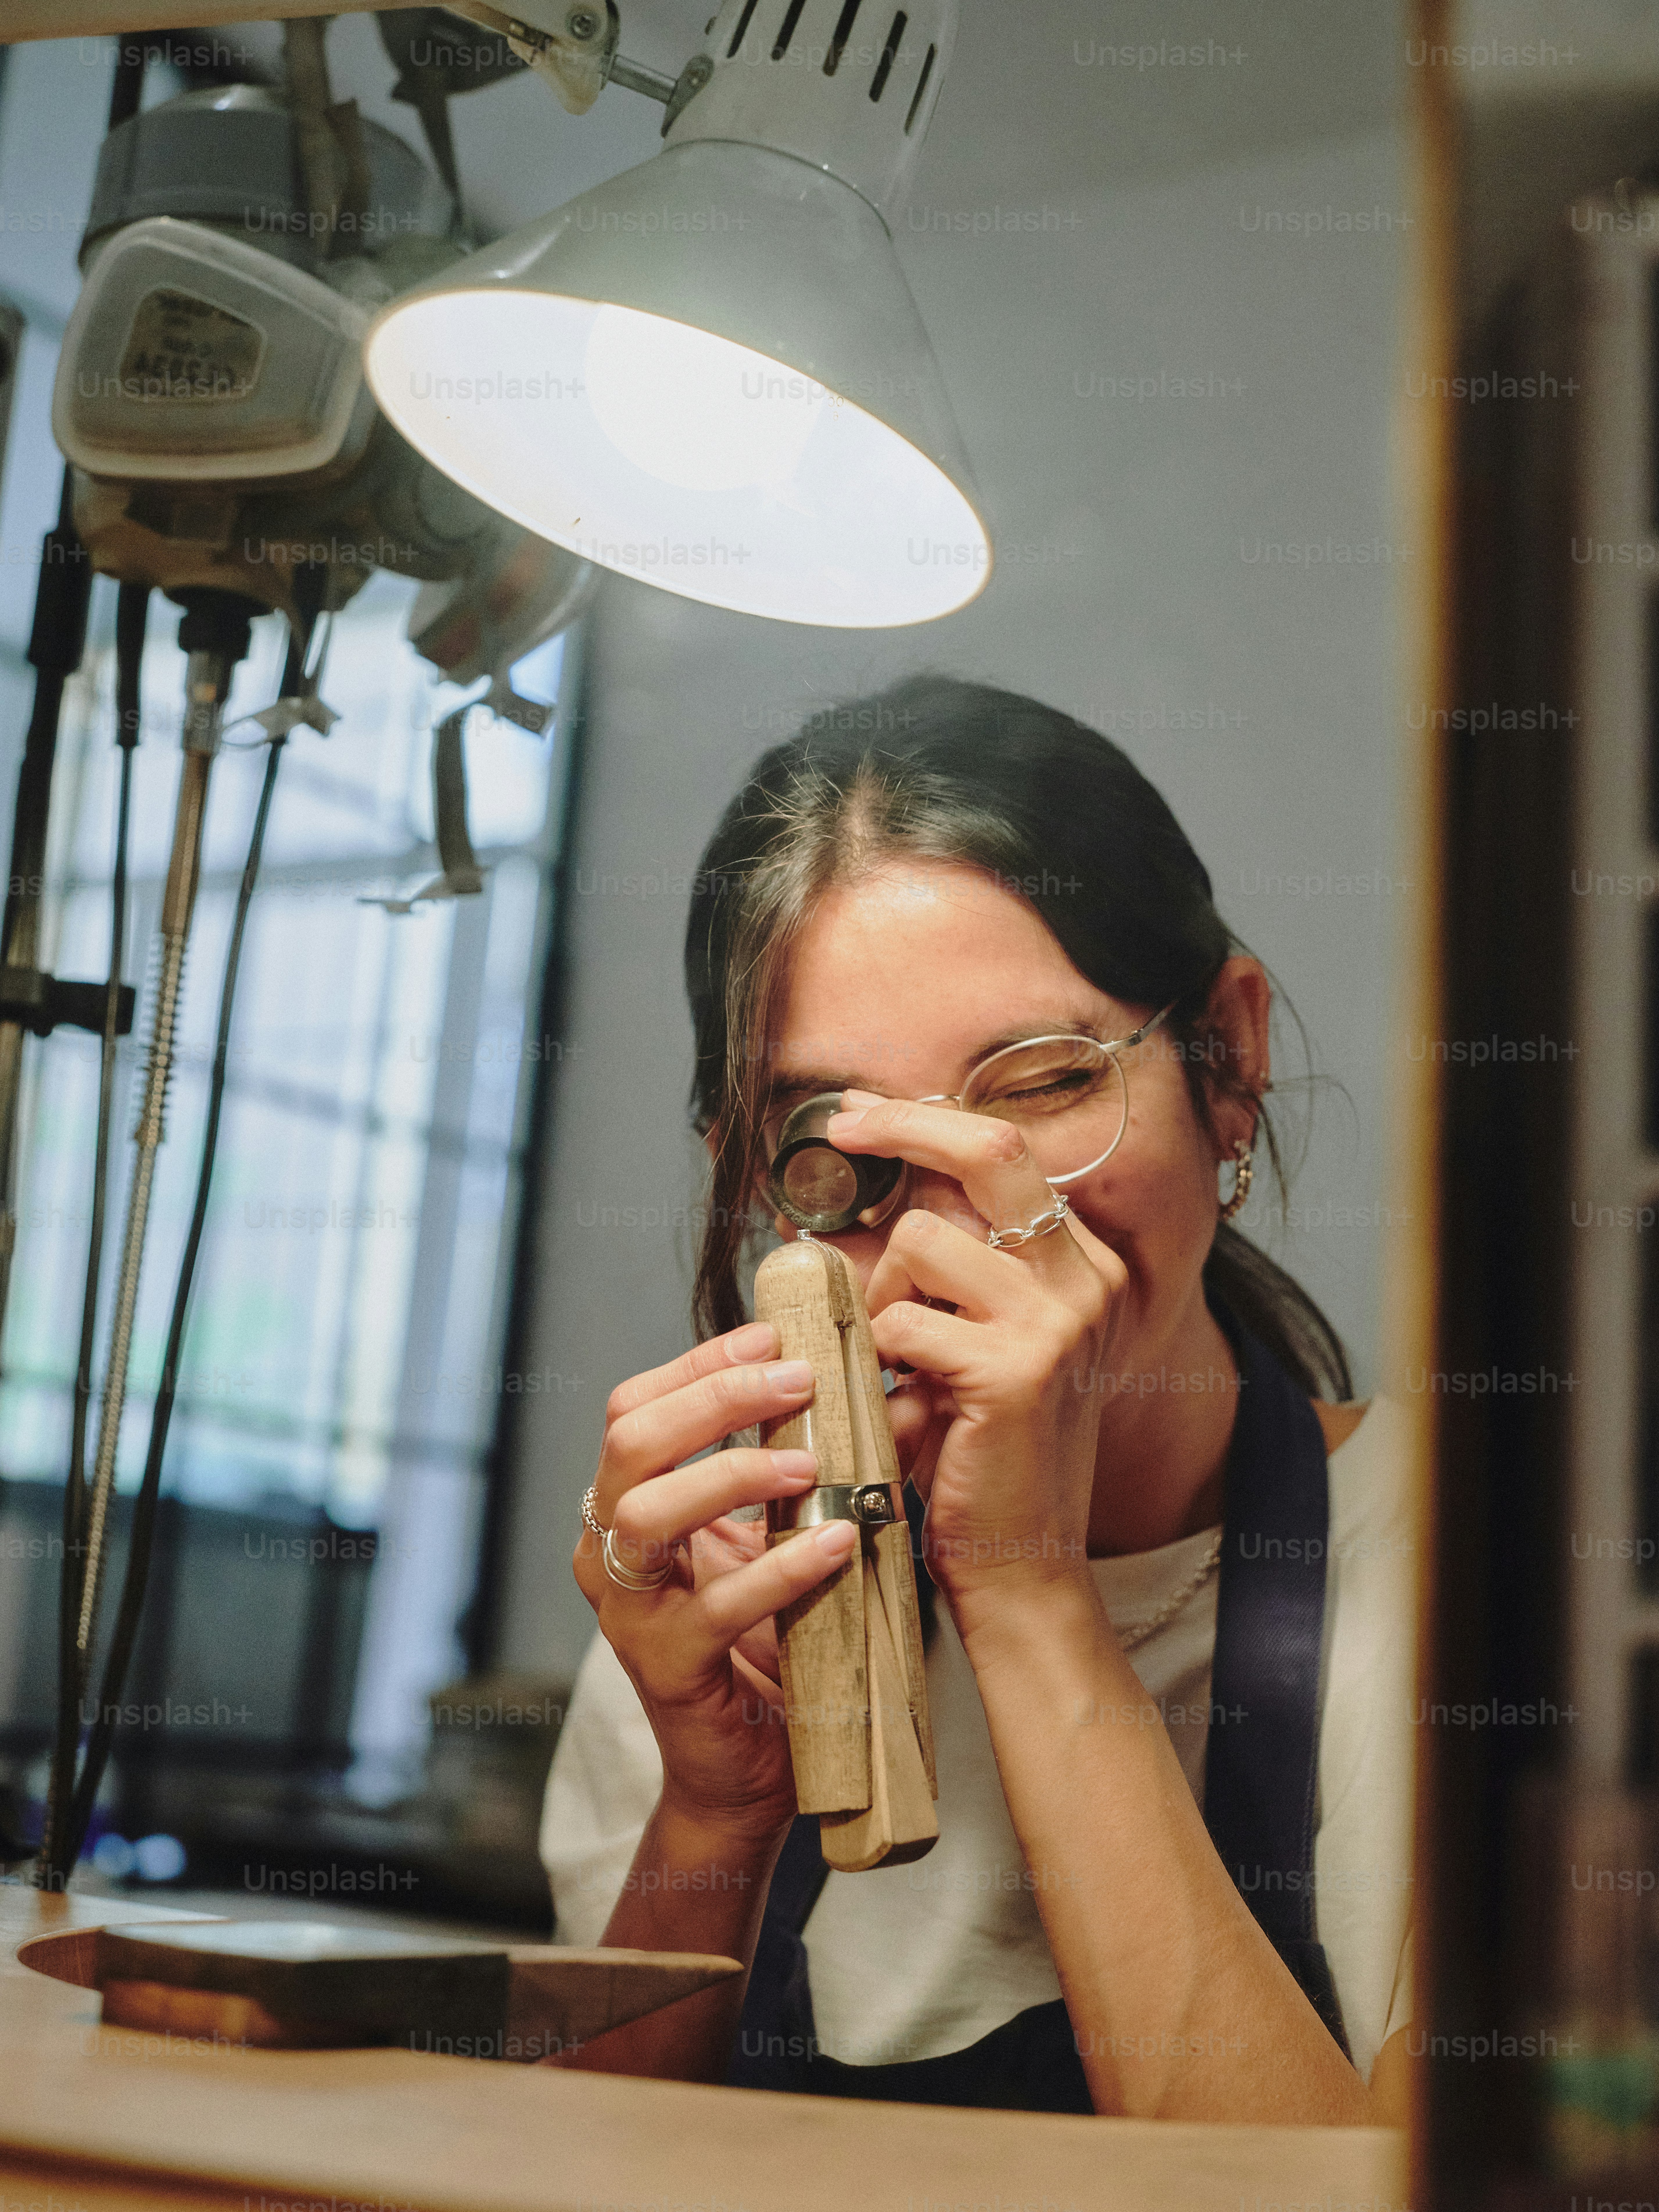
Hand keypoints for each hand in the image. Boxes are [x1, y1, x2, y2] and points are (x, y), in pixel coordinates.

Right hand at [574, 1322, 857, 1842]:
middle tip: (799, 1380)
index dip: (700, 1364)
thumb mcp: (762, 1537)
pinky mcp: (665, 1666)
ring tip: (809, 1462)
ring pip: (649, 1513)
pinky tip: (834, 1545)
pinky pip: (715, 1605)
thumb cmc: (759, 1638)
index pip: (636, 1406)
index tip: (774, 1337)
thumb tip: (858, 1386)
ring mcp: (628, 1611)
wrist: (749, 1763)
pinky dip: (779, 1568)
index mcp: (624, 1506)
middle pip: (632, 1441)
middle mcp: (609, 1550)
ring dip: (732, 1472)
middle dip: (715, 1397)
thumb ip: (782, 1470)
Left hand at [825, 1090, 1126, 1617]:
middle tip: (845, 1123)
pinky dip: (878, 1358)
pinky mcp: (1016, 1369)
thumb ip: (951, 1276)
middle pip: (991, 1152)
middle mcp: (1089, 1280)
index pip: (1009, 1156)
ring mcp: (1060, 1321)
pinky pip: (902, 1321)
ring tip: (896, 1360)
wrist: (1022, 1563)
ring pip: (923, 1241)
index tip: (863, 1113)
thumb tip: (863, 1209)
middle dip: (905, 1126)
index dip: (929, 1122)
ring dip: (881, 1294)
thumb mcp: (978, 1344)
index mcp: (1086, 1266)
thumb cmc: (986, 1456)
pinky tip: (900, 1403)